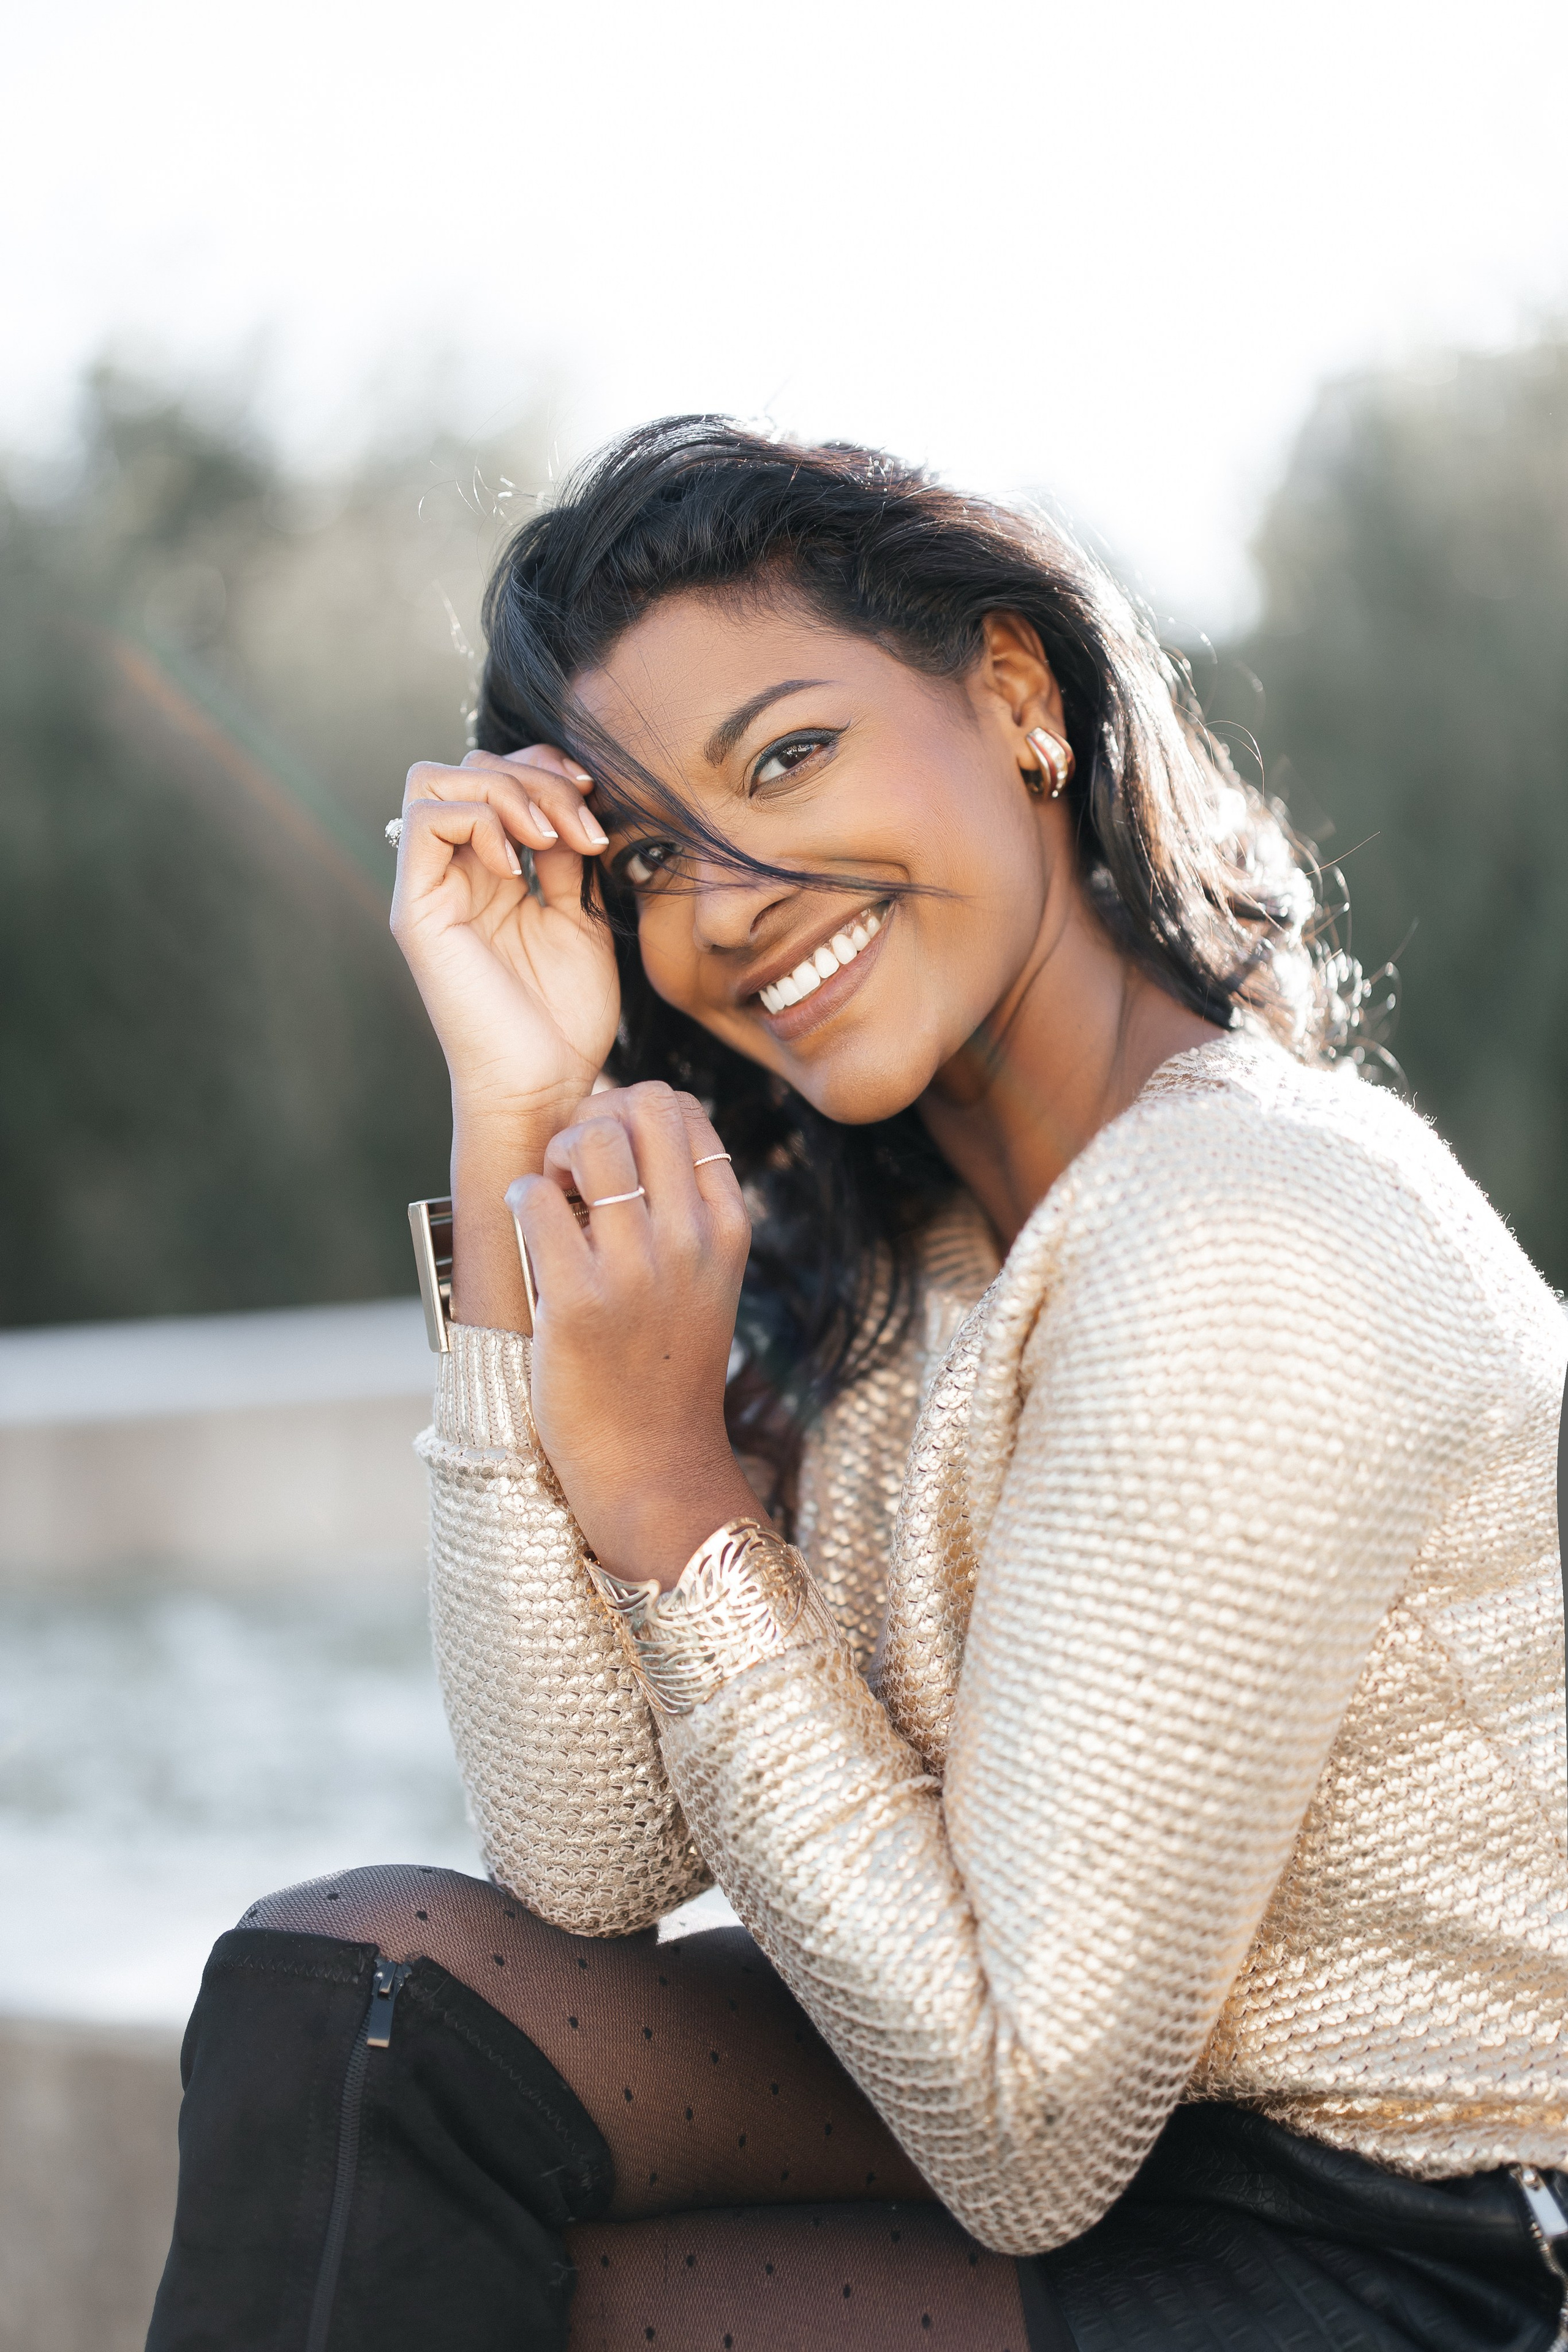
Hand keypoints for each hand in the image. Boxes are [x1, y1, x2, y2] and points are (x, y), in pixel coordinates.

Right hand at [389, 745, 617, 1121]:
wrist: (544, 1087)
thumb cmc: (564, 1020)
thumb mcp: (579, 918)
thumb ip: (566, 857)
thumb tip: (567, 800)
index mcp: (492, 874)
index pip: (496, 779)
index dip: (545, 771)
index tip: (594, 800)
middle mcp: (454, 874)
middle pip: (466, 767)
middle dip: (533, 776)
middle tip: (582, 827)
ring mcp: (430, 890)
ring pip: (434, 779)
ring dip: (507, 792)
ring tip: (553, 840)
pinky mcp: (417, 911)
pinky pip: (425, 819)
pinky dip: (477, 819)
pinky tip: (517, 861)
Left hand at [507, 1082, 761, 1586]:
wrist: (654, 1465)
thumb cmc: (667, 1370)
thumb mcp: (708, 1284)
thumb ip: (689, 1215)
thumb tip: (639, 1138)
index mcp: (726, 1229)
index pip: (686, 1112)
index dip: (636, 1110)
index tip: (613, 1148)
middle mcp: (688, 1240)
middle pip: (646, 1104)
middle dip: (597, 1112)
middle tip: (575, 1161)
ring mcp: (634, 1270)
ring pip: (593, 1139)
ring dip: (558, 1148)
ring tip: (552, 1188)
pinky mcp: (575, 1302)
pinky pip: (535, 1199)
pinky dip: (520, 1196)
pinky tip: (525, 1223)